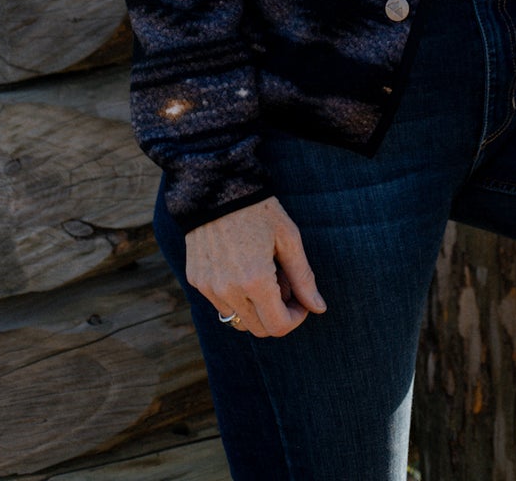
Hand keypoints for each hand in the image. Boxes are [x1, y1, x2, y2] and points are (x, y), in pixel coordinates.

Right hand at [185, 195, 326, 338]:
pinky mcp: (196, 280)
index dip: (295, 318)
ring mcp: (208, 287)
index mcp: (255, 281)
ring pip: (239, 319)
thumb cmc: (259, 209)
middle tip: (285, 283)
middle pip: (259, 329)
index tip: (301, 301)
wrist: (216, 185)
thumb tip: (319, 308)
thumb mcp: (288, 238)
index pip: (278, 326)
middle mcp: (228, 290)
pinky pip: (220, 303)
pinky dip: (236, 296)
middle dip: (278, 314)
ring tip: (264, 273)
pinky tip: (243, 267)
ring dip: (256, 307)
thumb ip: (303, 277)